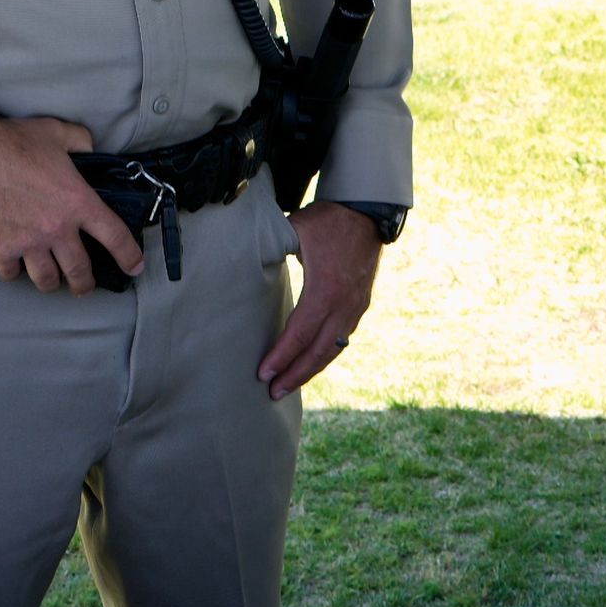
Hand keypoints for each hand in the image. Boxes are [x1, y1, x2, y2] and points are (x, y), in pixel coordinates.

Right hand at [0, 115, 145, 293]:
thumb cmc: (11, 142)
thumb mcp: (55, 132)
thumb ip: (80, 141)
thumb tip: (89, 147)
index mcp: (76, 202)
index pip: (115, 237)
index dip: (129, 255)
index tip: (133, 266)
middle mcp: (56, 228)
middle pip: (80, 271)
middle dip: (85, 283)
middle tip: (84, 285)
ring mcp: (27, 242)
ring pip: (47, 280)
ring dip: (52, 282)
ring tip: (52, 280)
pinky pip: (11, 273)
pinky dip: (15, 272)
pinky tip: (16, 266)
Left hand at [257, 199, 380, 398]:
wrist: (366, 213)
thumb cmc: (326, 221)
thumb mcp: (294, 229)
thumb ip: (270, 246)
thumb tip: (239, 254)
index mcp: (325, 290)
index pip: (300, 333)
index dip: (282, 356)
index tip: (263, 373)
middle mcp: (344, 305)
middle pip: (318, 351)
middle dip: (295, 374)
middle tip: (272, 393)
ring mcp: (355, 307)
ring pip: (333, 348)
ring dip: (311, 369)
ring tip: (289, 384)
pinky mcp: (360, 305)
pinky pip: (342, 338)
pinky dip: (325, 354)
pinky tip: (310, 362)